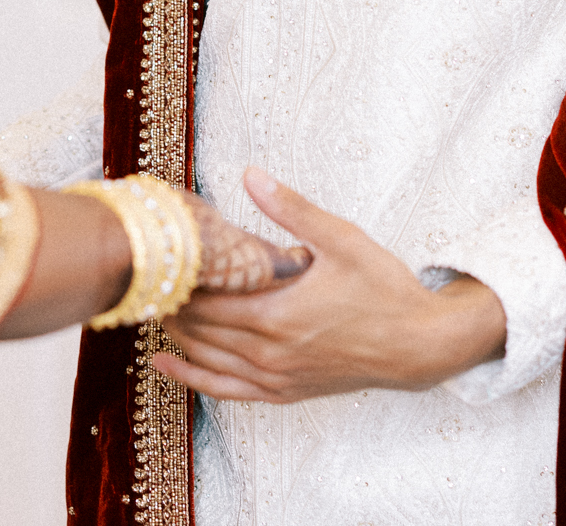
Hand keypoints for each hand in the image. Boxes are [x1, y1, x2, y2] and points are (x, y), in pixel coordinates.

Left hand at [153, 167, 506, 403]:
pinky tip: (166, 365)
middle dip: (171, 303)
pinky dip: (192, 378)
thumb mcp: (340, 239)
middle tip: (147, 276)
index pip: (208, 299)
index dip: (180, 280)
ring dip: (176, 336)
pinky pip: (226, 391)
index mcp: (277, 316)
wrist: (419, 345)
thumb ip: (291, 210)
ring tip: (150, 308)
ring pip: (206, 360)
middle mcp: (269, 353)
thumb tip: (250, 174)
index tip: (159, 255)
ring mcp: (275, 378)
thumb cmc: (384, 290)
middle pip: (199, 329)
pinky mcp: (284, 392)